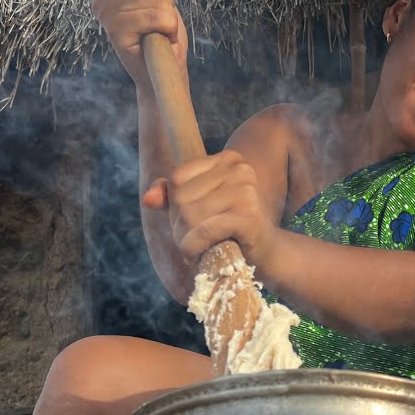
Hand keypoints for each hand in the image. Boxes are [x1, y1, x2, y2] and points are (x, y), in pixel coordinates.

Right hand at [92, 0, 188, 88]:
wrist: (164, 74)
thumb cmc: (162, 41)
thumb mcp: (158, 1)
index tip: (158, 10)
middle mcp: (102, 4)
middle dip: (165, 4)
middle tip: (162, 26)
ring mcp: (107, 18)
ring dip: (168, 19)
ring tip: (162, 34)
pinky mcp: (116, 33)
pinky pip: (152, 16)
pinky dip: (167, 28)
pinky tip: (161, 41)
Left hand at [143, 150, 277, 266]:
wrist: (266, 254)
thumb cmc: (230, 229)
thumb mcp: (199, 207)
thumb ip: (172, 197)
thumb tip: (148, 199)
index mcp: (229, 159)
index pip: (178, 177)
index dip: (175, 205)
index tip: (191, 222)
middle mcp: (240, 169)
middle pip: (182, 197)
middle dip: (179, 226)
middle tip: (194, 241)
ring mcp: (246, 191)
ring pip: (191, 215)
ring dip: (186, 240)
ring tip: (199, 249)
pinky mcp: (248, 216)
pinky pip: (204, 231)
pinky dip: (195, 248)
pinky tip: (202, 255)